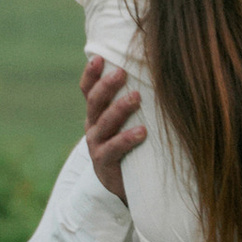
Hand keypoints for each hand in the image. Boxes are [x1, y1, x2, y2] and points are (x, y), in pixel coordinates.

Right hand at [82, 52, 144, 197]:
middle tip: (121, 72)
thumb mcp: (126, 121)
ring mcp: (97, 145)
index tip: (99, 57)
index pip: (87, 90)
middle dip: (106, 86)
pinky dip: (127, 139)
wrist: (122, 183)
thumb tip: (154, 68)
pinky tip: (142, 131)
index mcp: (96, 113)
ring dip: (119, 108)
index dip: (90, 74)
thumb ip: (132, 100)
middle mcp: (92, 126)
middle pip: (94, 102)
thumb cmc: (130, 144)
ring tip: (136, 97)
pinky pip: (114, 149)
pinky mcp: (105, 163)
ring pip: (104, 123)